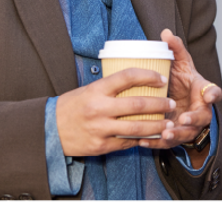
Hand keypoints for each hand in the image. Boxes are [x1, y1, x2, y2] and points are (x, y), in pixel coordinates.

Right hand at [56, 68, 175, 156]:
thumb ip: (111, 86)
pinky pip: (126, 142)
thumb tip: (137, 79)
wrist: (49, 130)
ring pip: (136, 127)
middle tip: (171, 103)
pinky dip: (140, 138)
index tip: (161, 78)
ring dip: (156, 125)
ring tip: (168, 123)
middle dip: (159, 104)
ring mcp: (100, 129)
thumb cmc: (73, 105)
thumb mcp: (90, 89)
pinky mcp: (100, 146)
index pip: (128, 77)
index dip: (148, 75)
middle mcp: (100, 109)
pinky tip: (150, 135)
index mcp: (97, 90)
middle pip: (137, 104)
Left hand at [138, 29, 221, 164]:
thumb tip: (166, 32)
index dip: (213, 94)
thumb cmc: (182, 79)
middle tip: (184, 118)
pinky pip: (168, 143)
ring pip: (186, 134)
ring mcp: (189, 125)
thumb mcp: (181, 63)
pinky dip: (157, 143)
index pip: (213, 92)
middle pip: (202, 118)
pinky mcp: (176, 136)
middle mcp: (200, 110)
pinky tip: (144, 141)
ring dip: (176, 134)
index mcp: (203, 91)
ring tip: (165, 133)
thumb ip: (176, 48)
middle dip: (193, 119)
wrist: (177, 98)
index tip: (210, 95)